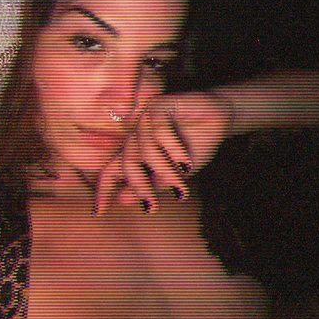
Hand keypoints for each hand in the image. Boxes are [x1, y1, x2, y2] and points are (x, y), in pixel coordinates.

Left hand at [94, 90, 233, 214]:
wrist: (220, 119)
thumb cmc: (196, 145)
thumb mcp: (175, 173)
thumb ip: (151, 184)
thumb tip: (122, 200)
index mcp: (135, 150)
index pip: (112, 171)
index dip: (103, 191)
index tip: (98, 213)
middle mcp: (135, 134)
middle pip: (127, 163)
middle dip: (140, 187)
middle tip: (153, 207)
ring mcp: (144, 118)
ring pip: (147, 150)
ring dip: (166, 171)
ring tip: (182, 184)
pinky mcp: (157, 105)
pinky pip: (161, 133)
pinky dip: (175, 151)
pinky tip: (187, 163)